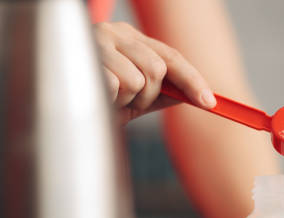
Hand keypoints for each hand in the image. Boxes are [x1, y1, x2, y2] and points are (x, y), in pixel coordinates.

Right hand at [94, 22, 215, 123]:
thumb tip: (194, 96)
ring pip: (137, 79)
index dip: (193, 80)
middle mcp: (116, 33)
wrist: (60, 104)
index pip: (172, 56)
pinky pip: (115, 86)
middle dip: (147, 95)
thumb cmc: (97, 97)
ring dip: (126, 100)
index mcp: (131, 39)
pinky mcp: (84, 58)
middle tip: (127, 102)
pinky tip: (99, 98)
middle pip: (157, 69)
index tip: (210, 103)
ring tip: (109, 100)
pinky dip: (111, 101)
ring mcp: (98, 43)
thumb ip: (163, 92)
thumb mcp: (135, 96)